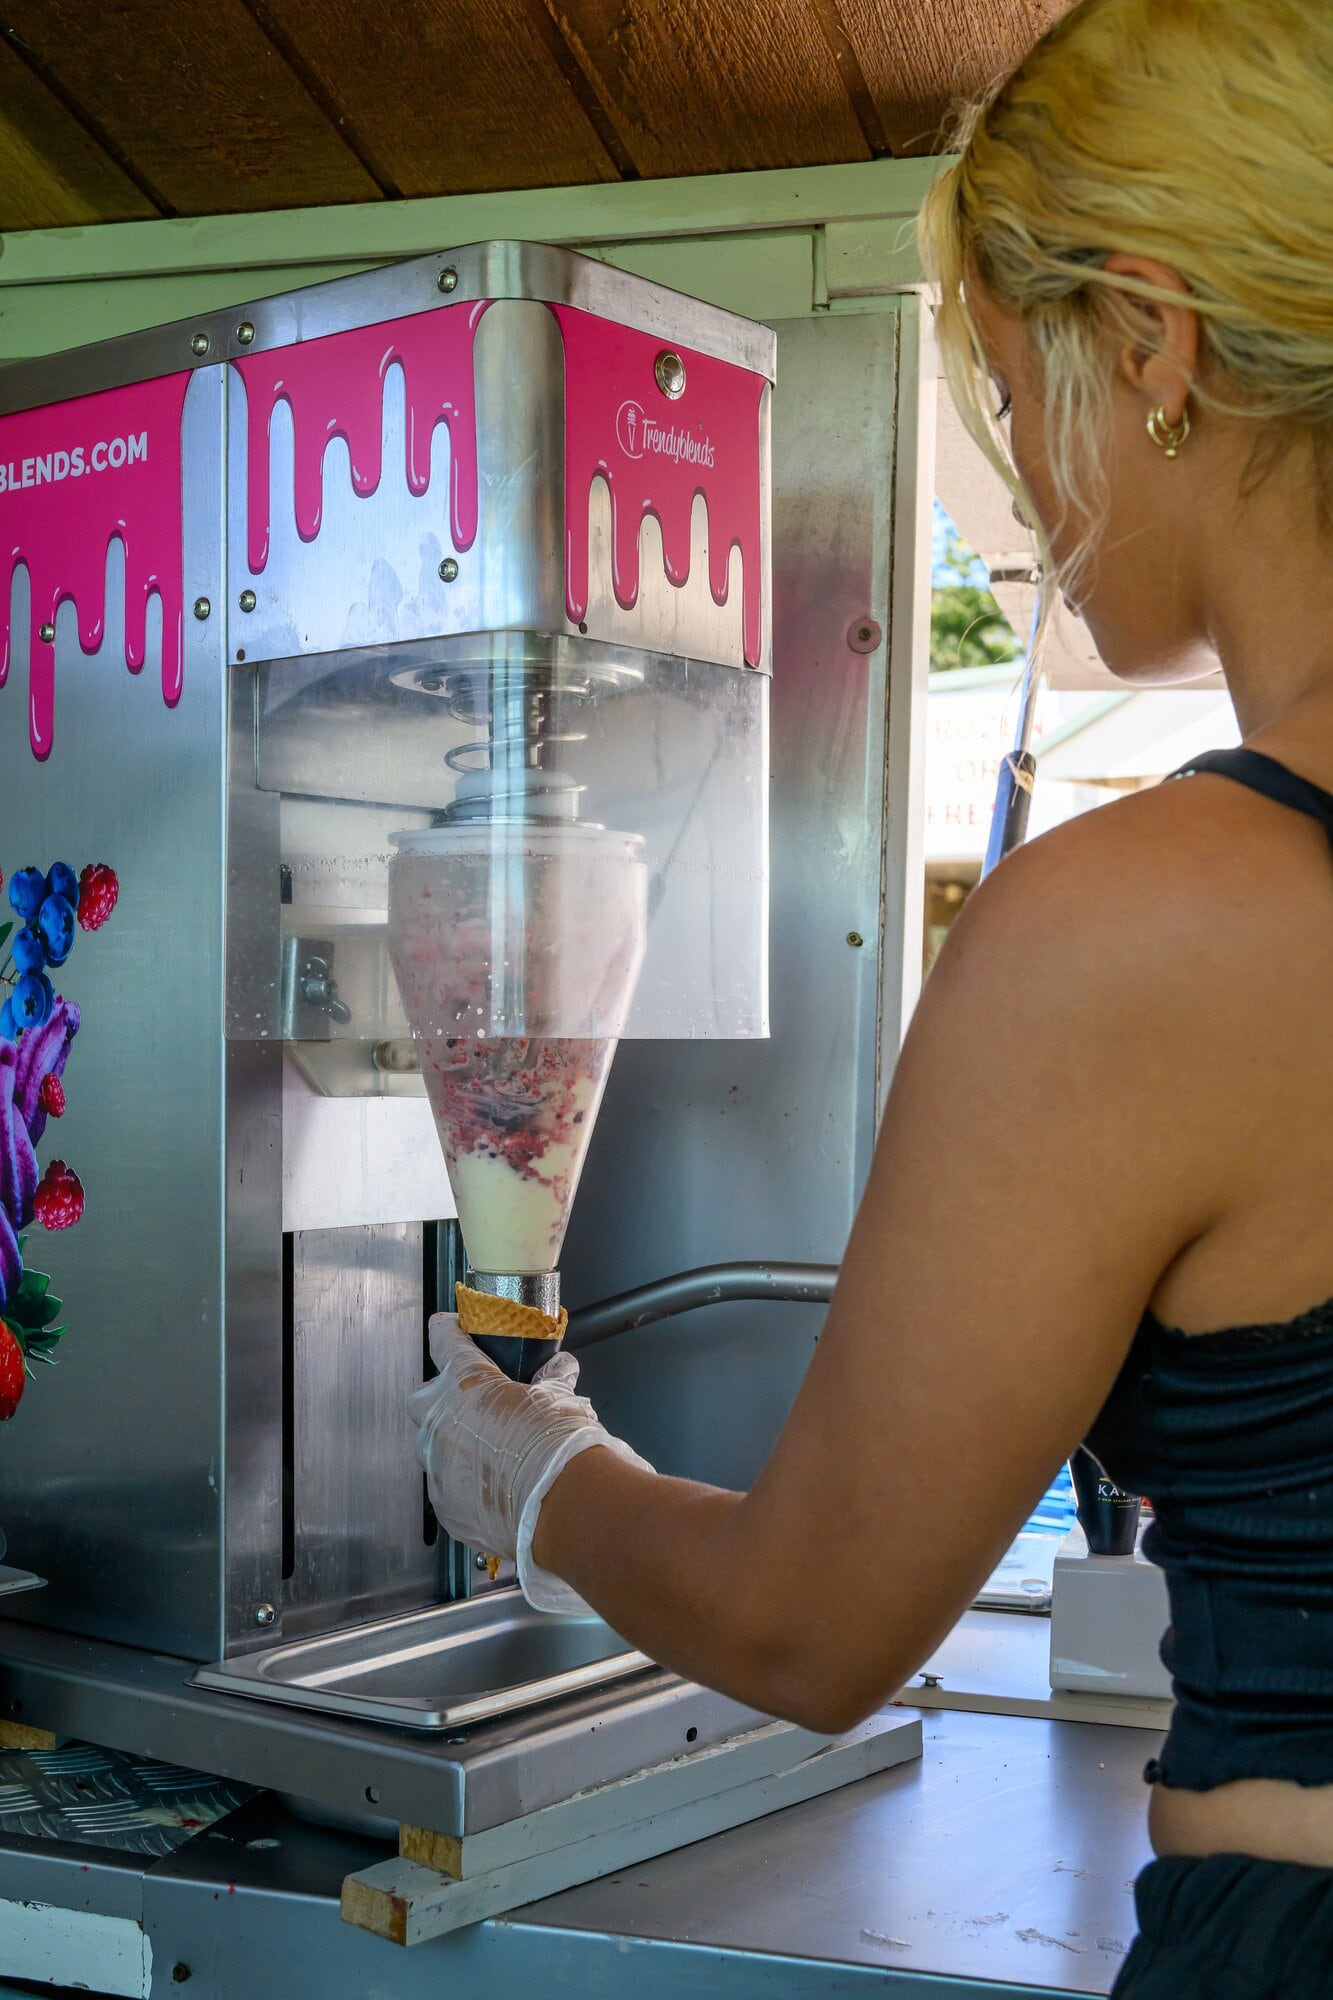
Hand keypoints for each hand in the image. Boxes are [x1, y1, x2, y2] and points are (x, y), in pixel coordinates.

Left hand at [408, 1315, 653, 1614]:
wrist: (560, 1507)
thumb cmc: (558, 1446)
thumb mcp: (561, 1399)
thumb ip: (553, 1379)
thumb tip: (559, 1368)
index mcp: (465, 1381)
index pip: (442, 1339)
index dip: (448, 1330)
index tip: (451, 1329)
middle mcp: (440, 1421)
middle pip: (425, 1397)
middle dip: (444, 1397)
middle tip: (476, 1402)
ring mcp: (438, 1465)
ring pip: (432, 1445)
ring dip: (454, 1442)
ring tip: (489, 1449)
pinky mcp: (444, 1504)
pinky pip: (446, 1484)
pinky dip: (464, 1481)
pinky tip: (492, 1484)